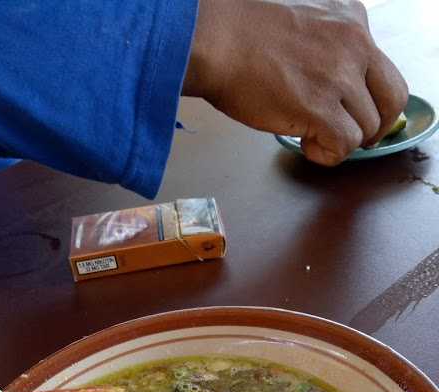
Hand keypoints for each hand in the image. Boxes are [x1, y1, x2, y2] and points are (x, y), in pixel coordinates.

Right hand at [184, 0, 407, 164]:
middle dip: (374, 126)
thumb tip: (337, 88)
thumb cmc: (241, 36)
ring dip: (340, 140)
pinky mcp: (321, 108)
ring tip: (309, 135)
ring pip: (366, 129)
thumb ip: (329, 48)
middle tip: (350, 137)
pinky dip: (327, 154)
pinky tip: (305, 144)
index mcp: (352, 19)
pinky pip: (344, 146)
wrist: (216, 41)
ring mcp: (339, 76)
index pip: (383, 70)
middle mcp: (354, 44)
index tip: (354, 113)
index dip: (372, 100)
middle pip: (392, 100)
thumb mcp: (303, 23)